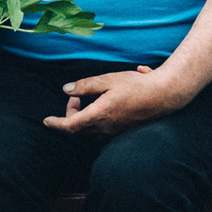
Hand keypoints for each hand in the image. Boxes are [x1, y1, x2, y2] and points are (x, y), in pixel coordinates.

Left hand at [42, 64, 183, 136]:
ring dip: (84, 115)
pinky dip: (97, 116)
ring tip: (89, 97)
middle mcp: (106, 127)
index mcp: (99, 115)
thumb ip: (85, 86)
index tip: (46, 121)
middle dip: (71, 114)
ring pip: (91, 128)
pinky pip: (103, 126)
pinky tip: (106, 101)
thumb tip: (66, 89)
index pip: (70, 126)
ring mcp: (115, 130)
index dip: (56, 124)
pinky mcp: (124, 129)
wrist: (165, 96)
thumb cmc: (136, 86)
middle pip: (79, 128)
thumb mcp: (108, 80)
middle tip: (76, 96)